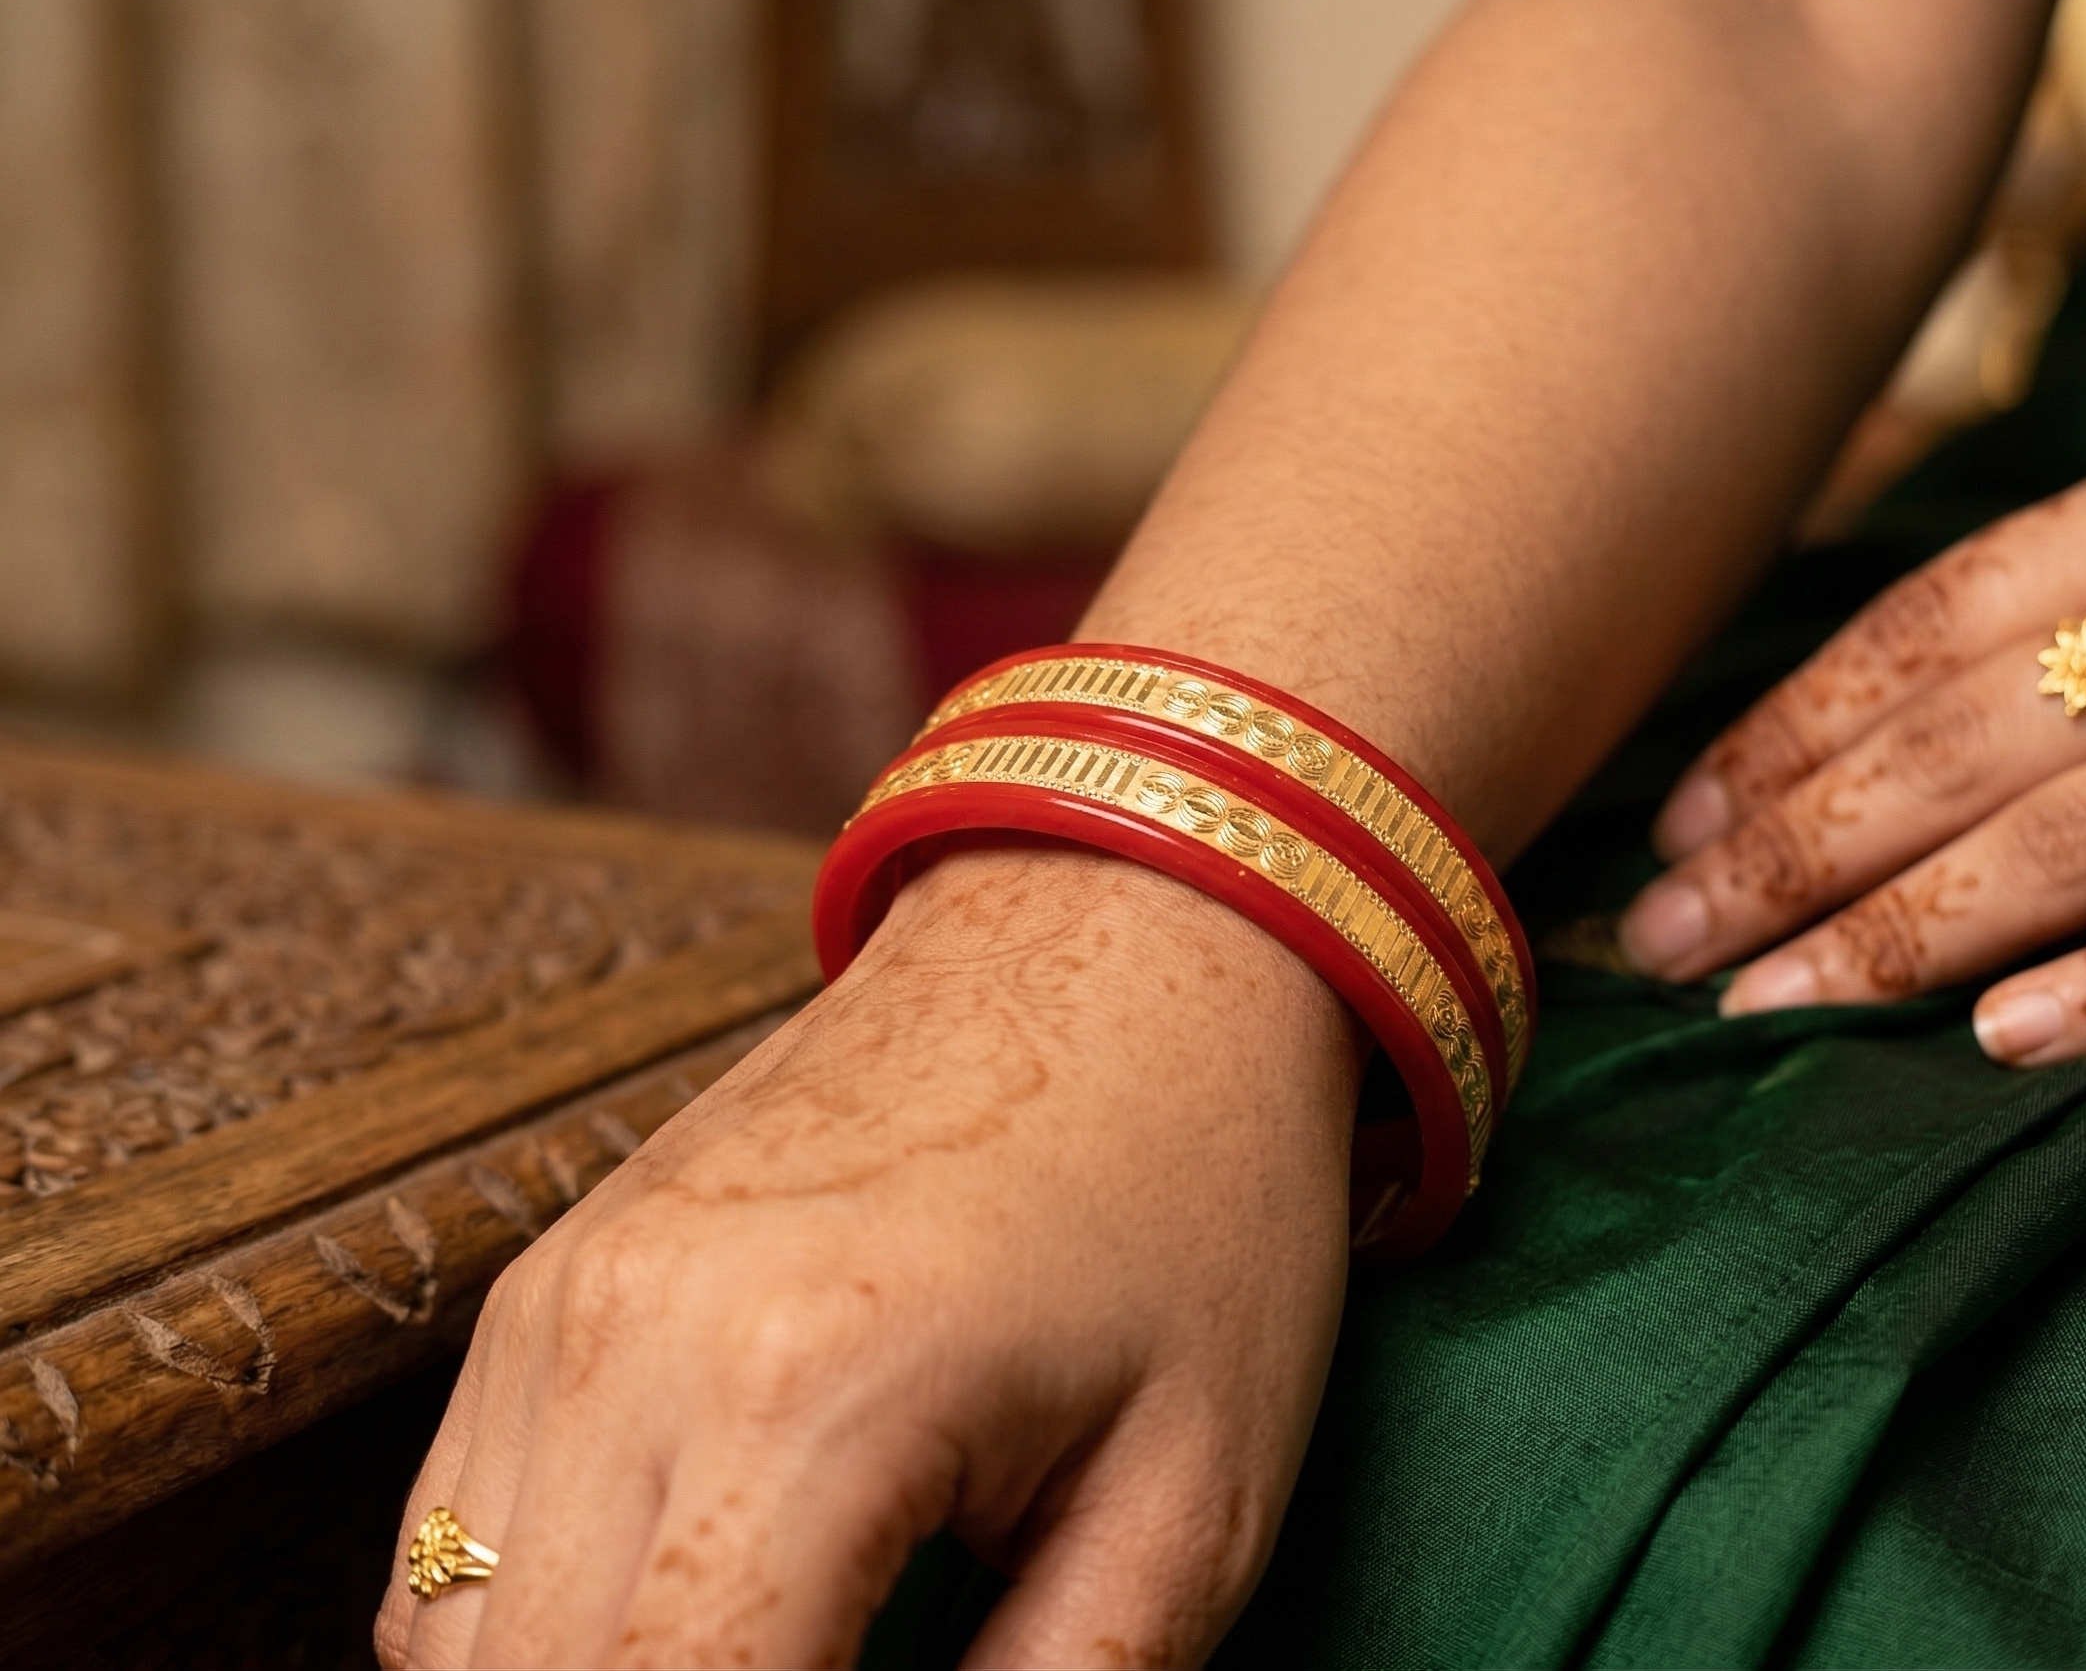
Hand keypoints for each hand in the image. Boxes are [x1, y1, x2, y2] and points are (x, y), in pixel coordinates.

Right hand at [374, 847, 1358, 1667]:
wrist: (1124, 931)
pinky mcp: (551, 1278)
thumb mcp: (1189, 1495)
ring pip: (449, 1639)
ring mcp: (561, 1298)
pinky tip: (684, 1629)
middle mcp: (627, 1342)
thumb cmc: (1192, 1195)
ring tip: (781, 1657)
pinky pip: (453, 1537)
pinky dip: (533, 1634)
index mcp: (805, 1396)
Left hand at [1619, 425, 2085, 1063]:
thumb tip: (1813, 737)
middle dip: (1792, 854)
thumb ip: (2048, 616)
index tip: (1676, 827)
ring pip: (2070, 845)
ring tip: (1766, 1008)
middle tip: (1665, 939)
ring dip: (1895, 939)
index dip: (1784, 735)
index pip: (1926, 627)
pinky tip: (1992, 1043)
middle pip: (1965, 745)